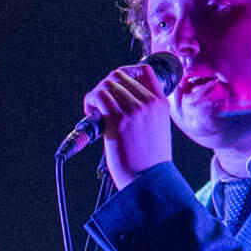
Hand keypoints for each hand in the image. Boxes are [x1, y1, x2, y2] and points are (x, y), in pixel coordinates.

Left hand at [82, 59, 176, 186]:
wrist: (148, 179)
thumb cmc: (149, 160)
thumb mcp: (157, 128)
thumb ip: (146, 111)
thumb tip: (121, 101)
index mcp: (161, 103)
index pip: (144, 70)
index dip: (124, 73)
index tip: (114, 86)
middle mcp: (149, 103)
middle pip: (120, 76)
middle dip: (105, 86)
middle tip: (99, 103)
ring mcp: (134, 110)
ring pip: (108, 84)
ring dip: (96, 94)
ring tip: (94, 110)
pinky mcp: (118, 120)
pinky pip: (99, 97)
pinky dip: (90, 100)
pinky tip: (89, 112)